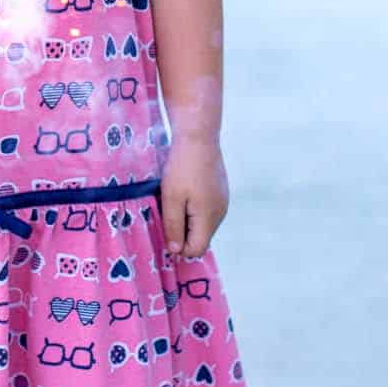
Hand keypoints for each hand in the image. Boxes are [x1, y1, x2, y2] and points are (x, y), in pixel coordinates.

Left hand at [159, 133, 229, 260]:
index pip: (196, 250)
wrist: (199, 136)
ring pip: (202, 223)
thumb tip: (176, 251)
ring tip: (174, 198)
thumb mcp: (171, 198)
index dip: (178, 246)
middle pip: (200, 238)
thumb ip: (173, 226)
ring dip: (187, 218)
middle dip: (182, 232)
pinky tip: (184, 190)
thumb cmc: (182, 167)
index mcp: (209, 218)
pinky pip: (206, 210)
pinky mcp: (220, 191)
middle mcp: (220, 213)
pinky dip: (193, 207)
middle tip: (167, 211)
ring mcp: (223, 201)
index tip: (165, 229)